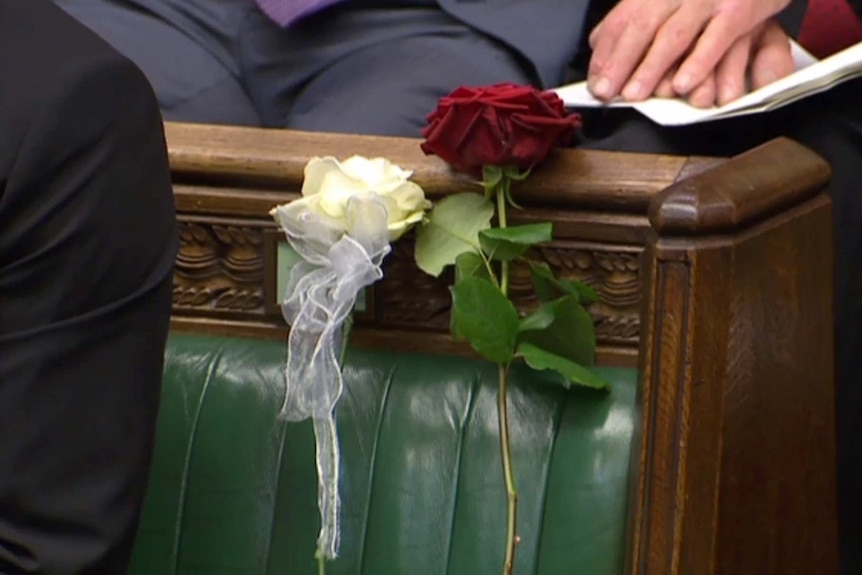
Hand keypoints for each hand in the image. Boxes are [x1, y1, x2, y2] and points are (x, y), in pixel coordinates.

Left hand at [587, 0, 789, 100]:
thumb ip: (635, 15)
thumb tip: (596, 44)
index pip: (621, 19)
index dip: (605, 53)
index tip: (595, 81)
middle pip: (640, 27)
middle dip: (619, 63)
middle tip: (606, 92)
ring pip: (673, 35)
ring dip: (651, 68)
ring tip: (635, 94)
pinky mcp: (738, 9)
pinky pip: (715, 40)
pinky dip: (697, 64)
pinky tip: (681, 85)